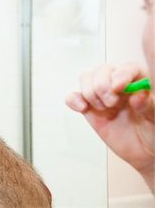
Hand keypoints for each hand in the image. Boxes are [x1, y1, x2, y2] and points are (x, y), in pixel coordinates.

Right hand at [65, 63, 154, 178]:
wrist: (143, 151)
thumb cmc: (152, 131)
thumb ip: (148, 105)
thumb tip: (138, 95)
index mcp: (137, 81)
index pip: (126, 69)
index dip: (120, 75)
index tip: (118, 87)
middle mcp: (117, 84)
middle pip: (101, 71)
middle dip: (102, 86)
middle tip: (112, 103)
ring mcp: (101, 95)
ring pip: (86, 78)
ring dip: (90, 93)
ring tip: (104, 108)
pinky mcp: (88, 107)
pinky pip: (73, 96)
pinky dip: (73, 100)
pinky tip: (83, 108)